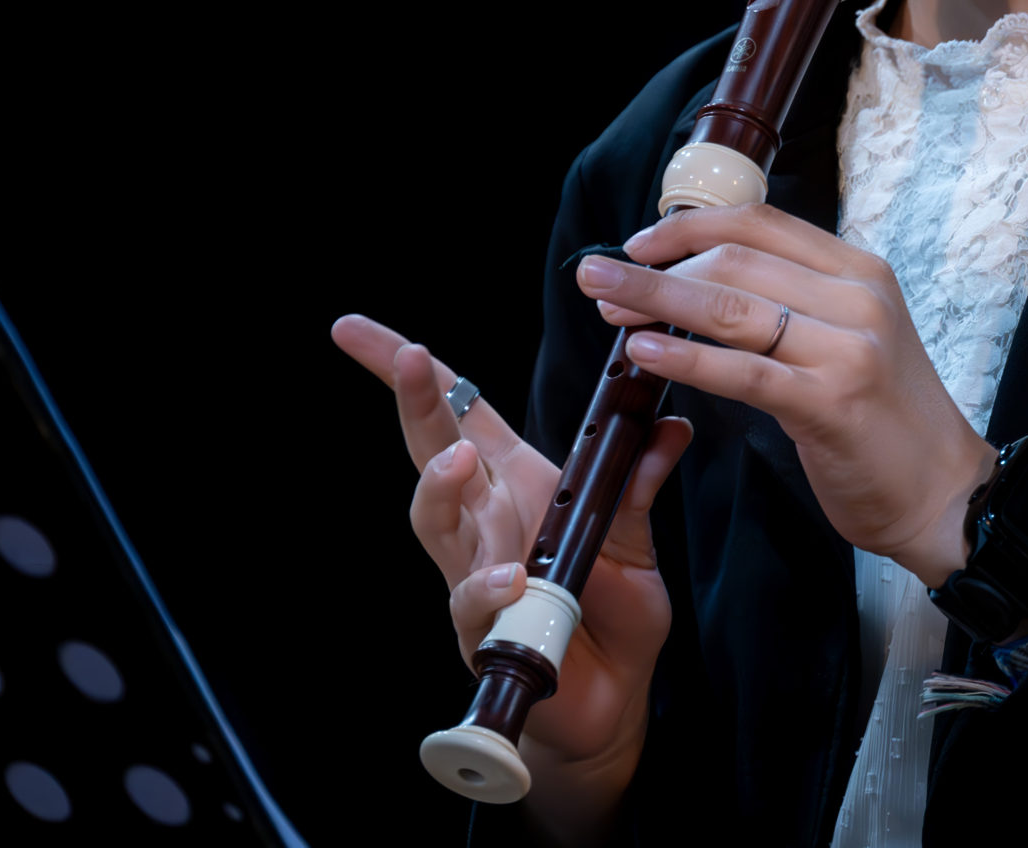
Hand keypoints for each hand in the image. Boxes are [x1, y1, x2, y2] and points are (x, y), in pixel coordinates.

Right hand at [329, 314, 692, 778]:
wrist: (611, 697)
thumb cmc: (613, 611)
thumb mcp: (635, 535)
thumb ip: (640, 481)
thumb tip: (670, 423)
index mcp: (514, 485)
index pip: (460, 414)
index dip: (416, 374)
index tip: (358, 330)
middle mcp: (484, 523)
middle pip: (434, 452)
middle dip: (416, 402)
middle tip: (411, 357)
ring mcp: (474, 575)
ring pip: (437, 523)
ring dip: (440, 488)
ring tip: (456, 459)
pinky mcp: (482, 633)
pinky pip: (472, 604)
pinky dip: (488, 588)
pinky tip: (509, 576)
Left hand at [577, 207, 996, 585]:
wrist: (943, 493)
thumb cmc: (884, 420)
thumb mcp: (849, 338)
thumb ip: (792, 303)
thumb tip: (698, 284)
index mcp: (859, 271)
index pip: (759, 223)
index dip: (687, 227)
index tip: (637, 245)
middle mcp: (857, 298)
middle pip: (735, 261)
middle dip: (655, 269)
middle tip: (599, 280)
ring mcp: (848, 348)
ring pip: (730, 308)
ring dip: (655, 302)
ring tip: (606, 306)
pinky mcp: (832, 402)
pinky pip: (743, 371)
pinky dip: (686, 359)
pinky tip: (645, 353)